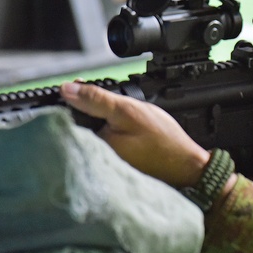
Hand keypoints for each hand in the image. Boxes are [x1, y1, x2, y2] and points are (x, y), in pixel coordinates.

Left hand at [59, 81, 209, 187]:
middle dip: (89, 111)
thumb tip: (66, 90)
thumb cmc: (162, 140)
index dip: (73, 99)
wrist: (186, 164)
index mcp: (91, 145)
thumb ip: (96, 100)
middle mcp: (93, 158)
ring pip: (93, 134)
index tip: (80, 88)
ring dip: (101, 121)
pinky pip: (104, 144)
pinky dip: (111, 133)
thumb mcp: (128, 111)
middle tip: (113, 105)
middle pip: (79, 127)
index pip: (67, 119)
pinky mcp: (115, 164)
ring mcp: (104, 163)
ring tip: (125, 119)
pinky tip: (127, 131)